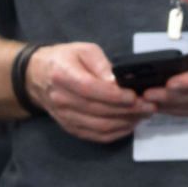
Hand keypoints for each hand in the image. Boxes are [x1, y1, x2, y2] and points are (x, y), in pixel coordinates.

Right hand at [24, 42, 153, 143]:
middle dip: (128, 110)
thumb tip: (117, 81)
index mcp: (62, 75)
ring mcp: (65, 116)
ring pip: (101, 126)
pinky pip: (98, 136)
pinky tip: (131, 124)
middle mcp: (61, 98)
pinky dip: (118, 132)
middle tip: (149, 106)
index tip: (135, 96)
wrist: (38, 76)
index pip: (90, 89)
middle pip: (99, 110)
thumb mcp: (83, 51)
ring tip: (144, 115)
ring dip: (126, 122)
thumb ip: (101, 64)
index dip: (115, 96)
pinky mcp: (71, 128)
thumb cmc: (65, 60)